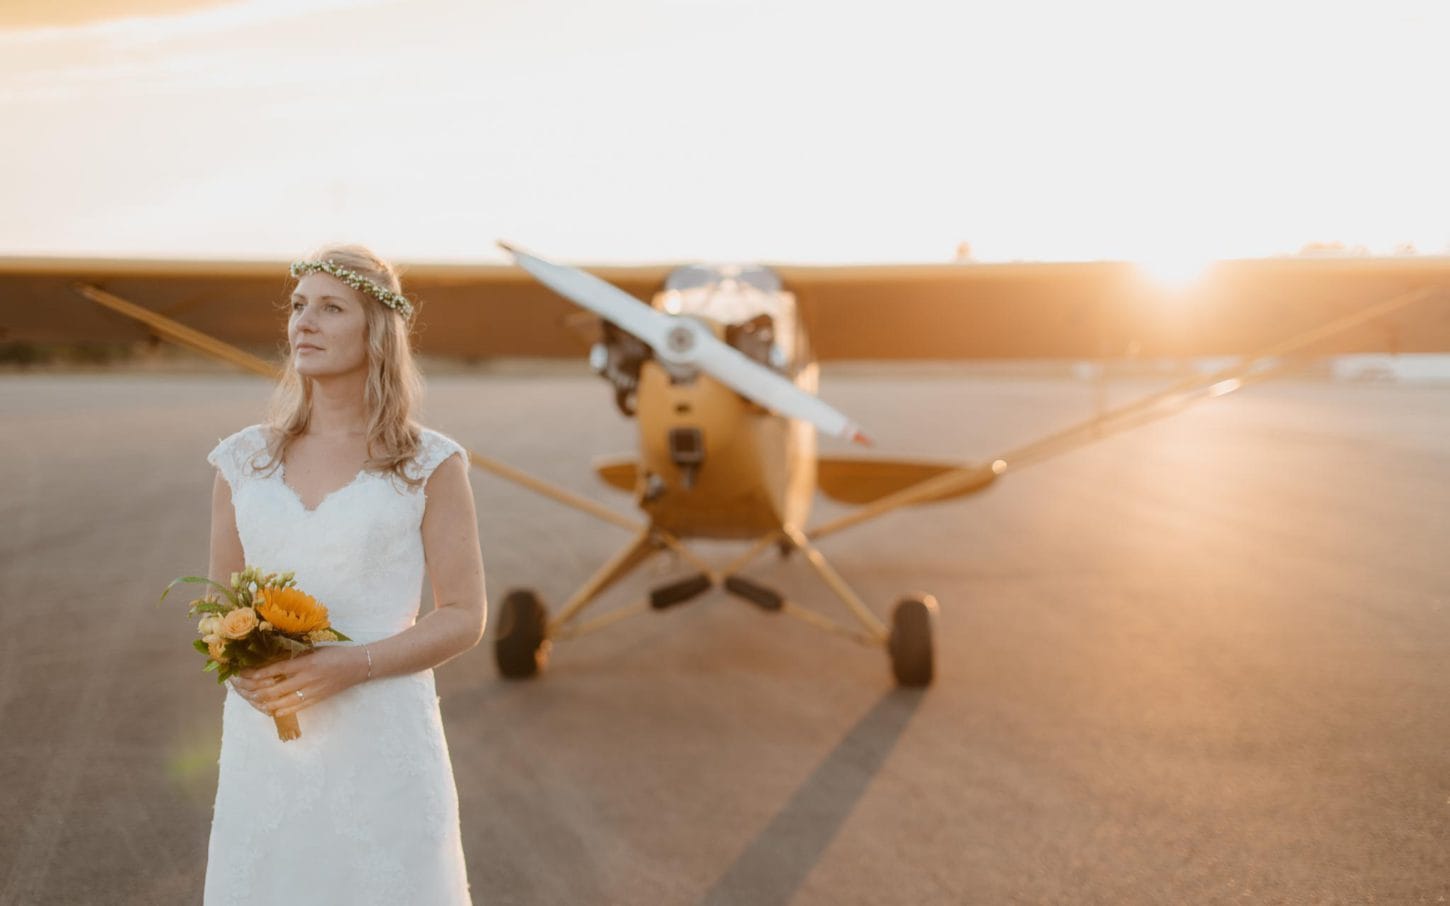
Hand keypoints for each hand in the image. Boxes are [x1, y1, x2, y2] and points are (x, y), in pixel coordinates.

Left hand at [229, 647, 369, 717]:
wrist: (357, 666)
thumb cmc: (335, 654)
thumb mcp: (314, 649)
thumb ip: (295, 655)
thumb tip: (271, 658)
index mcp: (305, 661)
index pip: (275, 669)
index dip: (256, 673)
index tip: (242, 672)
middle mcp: (307, 677)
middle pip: (273, 688)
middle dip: (254, 689)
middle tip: (241, 688)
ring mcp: (311, 691)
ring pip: (281, 701)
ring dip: (263, 701)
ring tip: (251, 699)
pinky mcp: (316, 699)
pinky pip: (293, 708)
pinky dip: (279, 709)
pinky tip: (269, 708)